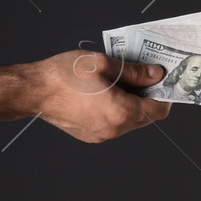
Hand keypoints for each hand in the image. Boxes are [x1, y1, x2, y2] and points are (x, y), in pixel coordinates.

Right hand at [30, 49, 170, 142]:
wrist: (35, 91)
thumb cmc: (65, 75)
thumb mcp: (104, 63)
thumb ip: (135, 72)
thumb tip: (156, 74)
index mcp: (120, 112)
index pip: (158, 111)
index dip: (166, 95)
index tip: (164, 81)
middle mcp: (114, 129)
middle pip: (146, 118)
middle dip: (149, 98)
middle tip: (144, 76)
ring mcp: (102, 135)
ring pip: (130, 122)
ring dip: (132, 105)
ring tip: (121, 82)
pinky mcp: (91, 136)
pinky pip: (114, 125)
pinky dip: (117, 112)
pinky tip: (107, 93)